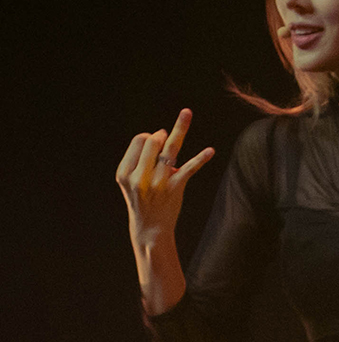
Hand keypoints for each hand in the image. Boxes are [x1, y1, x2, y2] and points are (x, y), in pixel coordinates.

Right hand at [115, 108, 213, 247]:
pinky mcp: (175, 188)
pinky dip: (201, 158)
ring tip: (186, 113)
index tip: (156, 141)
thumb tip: (163, 136)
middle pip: (152, 140)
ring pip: (170, 148)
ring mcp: (157, 182)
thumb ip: (141, 159)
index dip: (149, 136)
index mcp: (124, 172)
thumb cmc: (142, 199)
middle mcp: (139, 177)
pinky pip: (189, 168)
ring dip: (180, 128)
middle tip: (166, 136)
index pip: (138, 140)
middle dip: (162, 135)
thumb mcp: (131, 180)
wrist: (150, 228)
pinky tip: (211, 151)